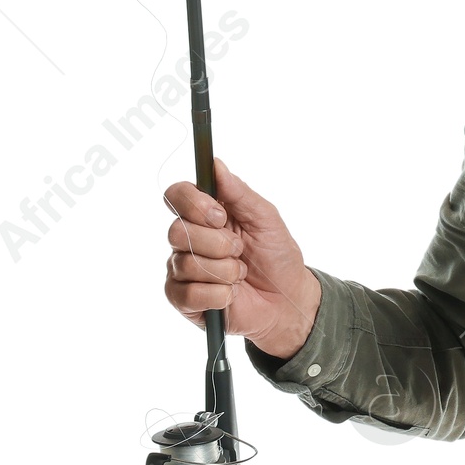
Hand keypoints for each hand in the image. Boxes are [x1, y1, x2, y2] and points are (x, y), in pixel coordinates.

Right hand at [163, 158, 320, 360]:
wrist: (288, 299)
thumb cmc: (277, 256)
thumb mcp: (266, 218)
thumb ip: (239, 192)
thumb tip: (216, 164)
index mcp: (204, 214)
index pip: (176, 196)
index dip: (193, 204)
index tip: (220, 216)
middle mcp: (188, 239)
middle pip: (176, 231)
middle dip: (217, 243)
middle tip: (239, 250)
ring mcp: (182, 270)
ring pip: (186, 263)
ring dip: (225, 271)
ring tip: (241, 274)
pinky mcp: (183, 300)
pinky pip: (189, 294)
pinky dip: (219, 294)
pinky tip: (232, 294)